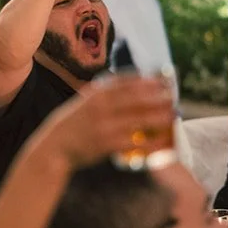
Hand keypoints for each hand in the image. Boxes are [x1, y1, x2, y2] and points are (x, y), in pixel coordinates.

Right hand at [34, 75, 175, 173]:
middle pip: (137, 98)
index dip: (146, 80)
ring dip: (159, 116)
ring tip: (173, 114)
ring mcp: (105, 125)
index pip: (126, 82)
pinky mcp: (107, 144)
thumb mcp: (83, 103)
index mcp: (95, 94)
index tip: (162, 80)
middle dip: (157, 96)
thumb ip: (103, 94)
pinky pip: (135, 141)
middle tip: (172, 96)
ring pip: (140, 119)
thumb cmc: (71, 125)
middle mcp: (101, 107)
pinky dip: (150, 141)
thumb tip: (128, 86)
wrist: (54, 147)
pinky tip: (163, 140)